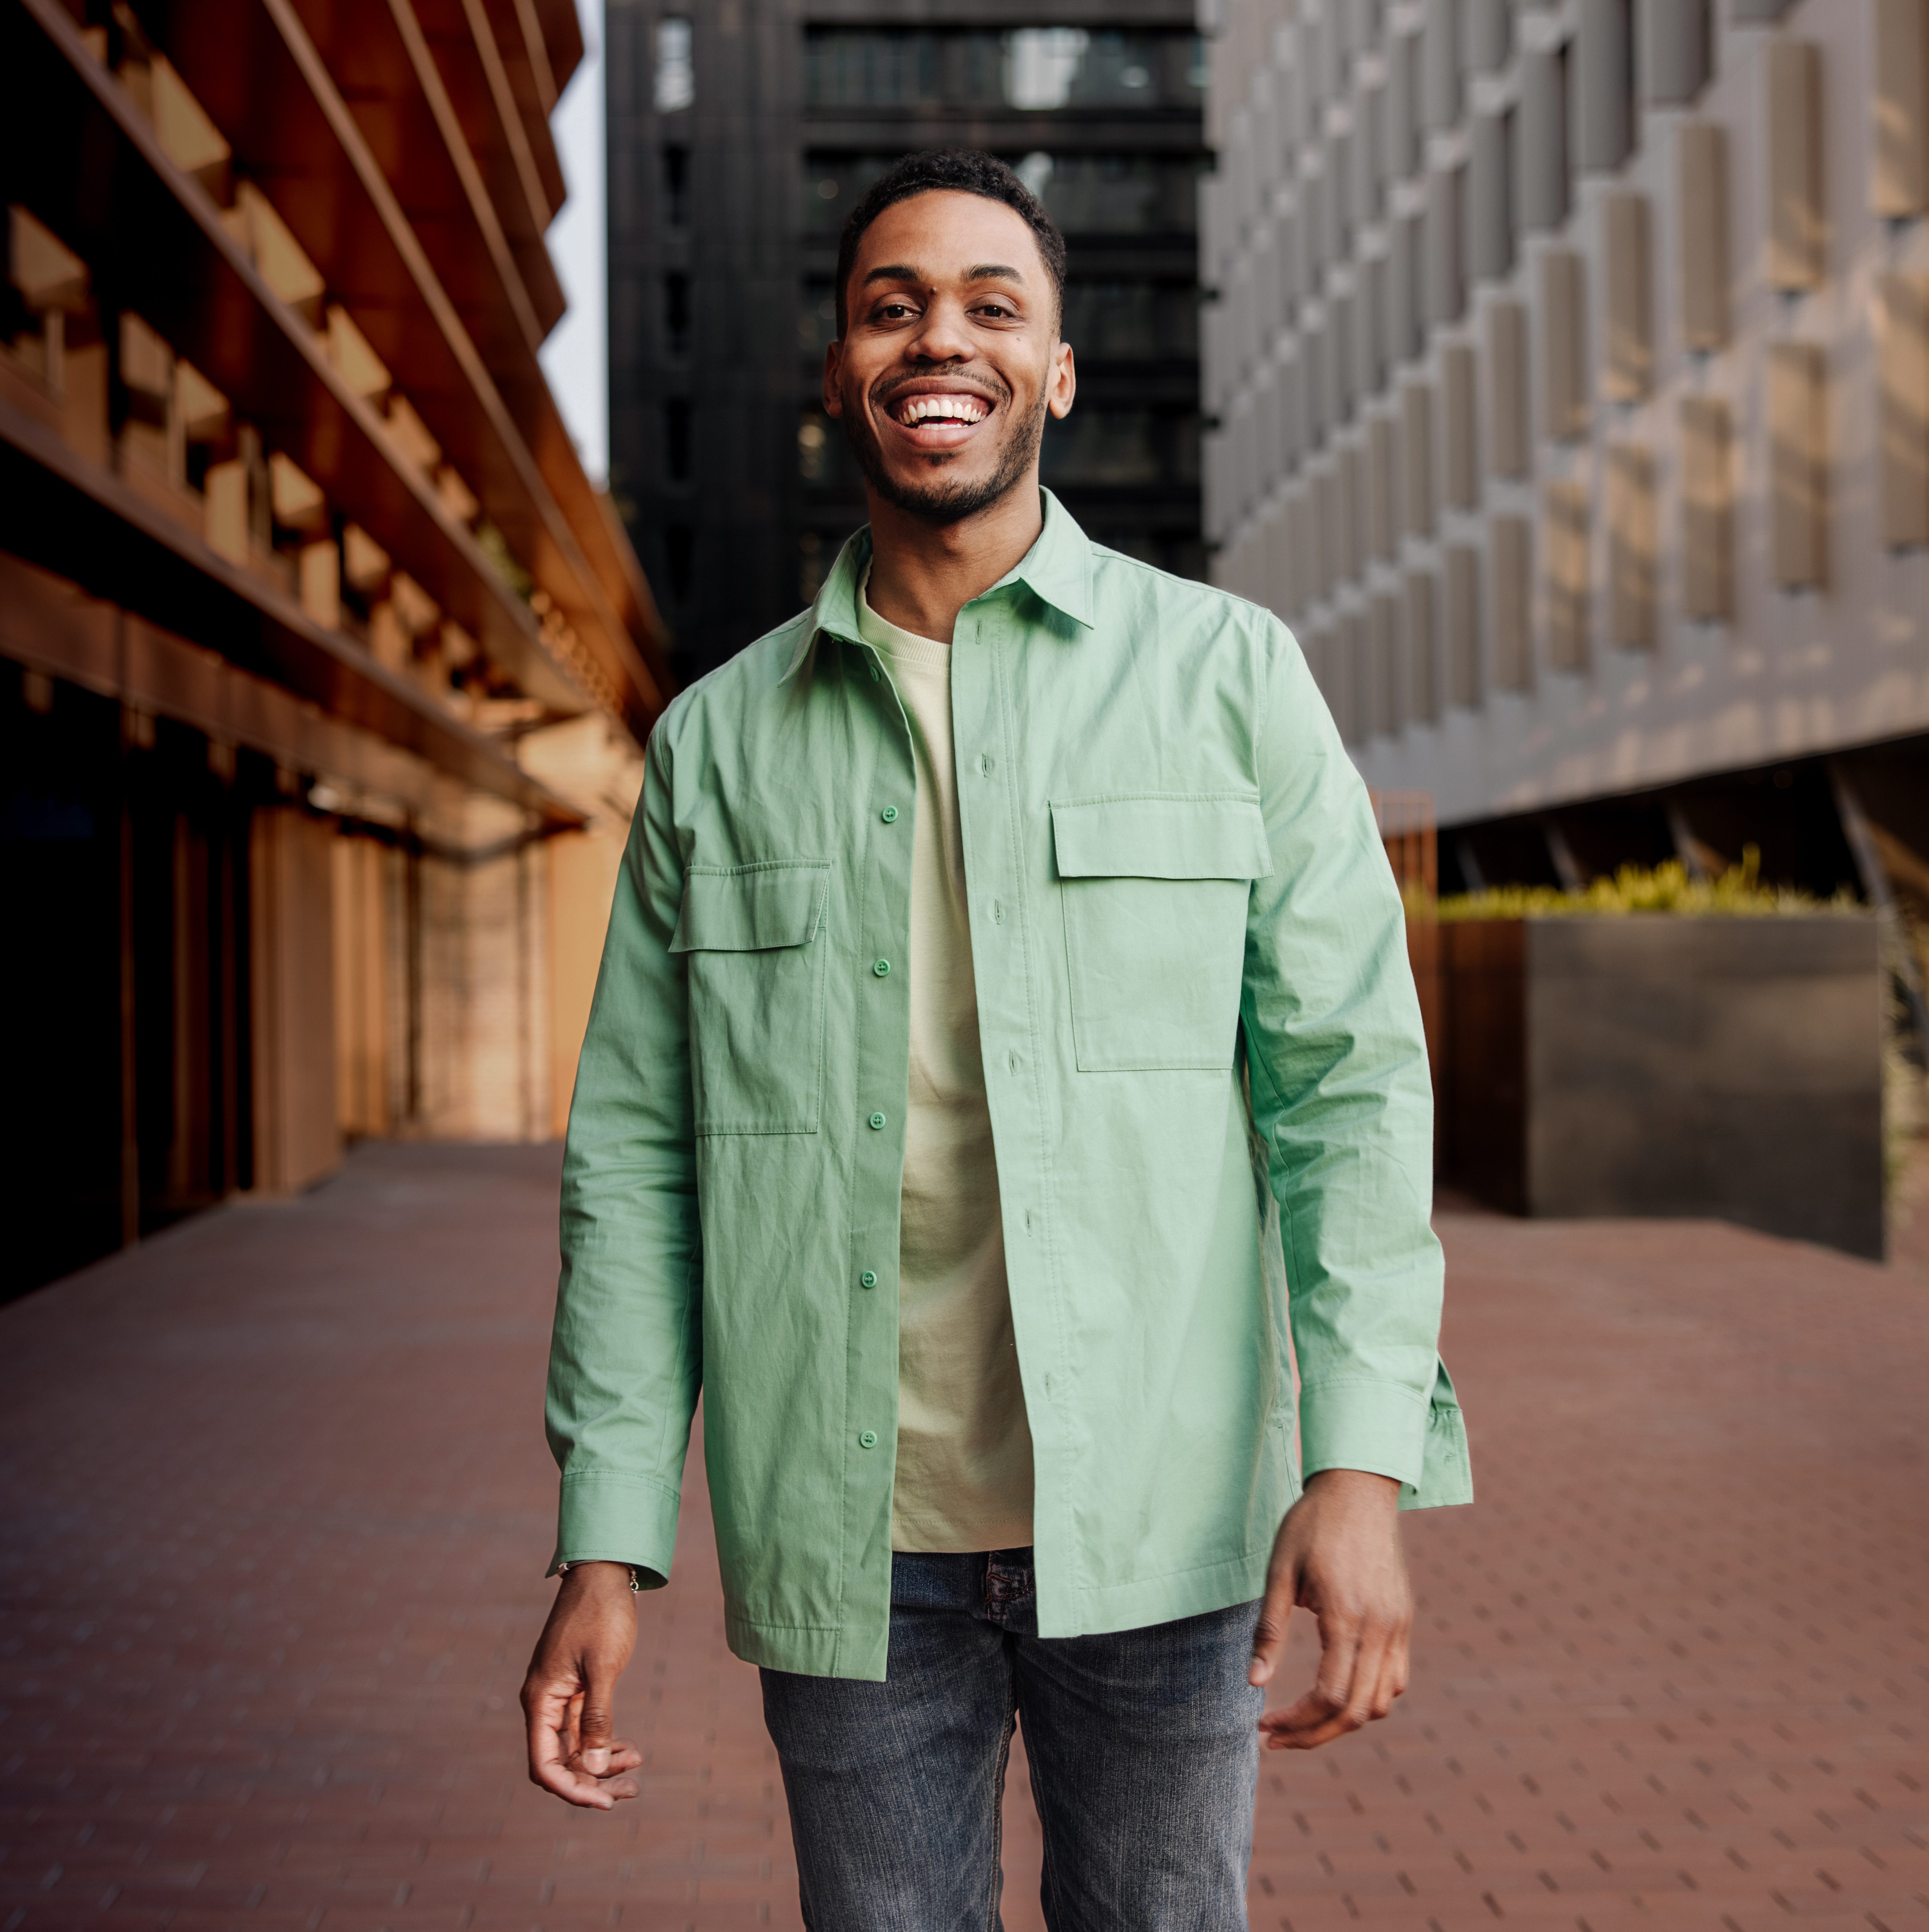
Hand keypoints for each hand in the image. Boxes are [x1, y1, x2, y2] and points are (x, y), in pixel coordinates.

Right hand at [520, 1562, 643, 1807]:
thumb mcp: (603, 1667)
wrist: (604, 1573)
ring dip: (602, 1764)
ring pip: (575, 1748)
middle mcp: (544, 1703)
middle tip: (630, 1792)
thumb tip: (596, 1768)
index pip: (544, 1765)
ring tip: (637, 1768)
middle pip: (560, 1763)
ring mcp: (559, 1697)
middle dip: (591, 1782)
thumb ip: (598, 1717)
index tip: (604, 1802)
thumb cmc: (602, 1615)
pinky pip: (584, 1729)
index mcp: (540, 1700)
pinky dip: (605, 1742)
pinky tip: (630, 1749)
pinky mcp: (576, 1689)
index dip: (571, 1790)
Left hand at [1250, 1468, 1411, 1750]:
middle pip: (1357, 1711)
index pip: (1330, 1697)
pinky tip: (1335, 1692)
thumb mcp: (1279, 1572)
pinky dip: (1369, 1698)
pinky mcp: (1403, 1619)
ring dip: (1344, 1722)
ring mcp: (1398, 1625)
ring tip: (1302, 1720)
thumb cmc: (1311, 1525)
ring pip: (1382, 1702)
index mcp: (1347, 1615)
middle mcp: (1381, 1627)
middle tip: (1275, 1737)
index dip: (1297, 1723)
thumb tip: (1253, 1683)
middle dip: (1314, 1734)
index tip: (1264, 1726)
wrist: (1357, 1488)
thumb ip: (1269, 1629)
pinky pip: (1396, 1678)